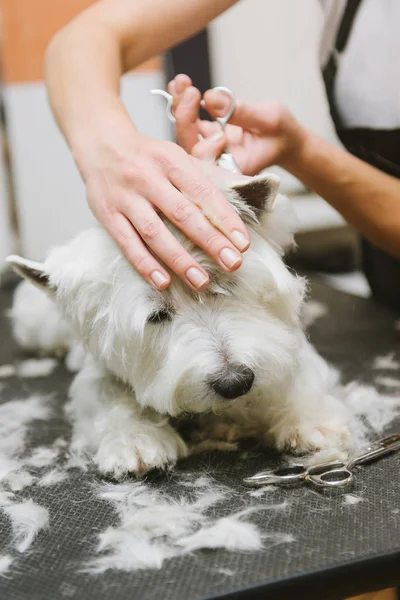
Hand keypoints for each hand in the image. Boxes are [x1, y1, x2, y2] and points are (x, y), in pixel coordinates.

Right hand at [76, 109, 249, 290]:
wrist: (100, 144)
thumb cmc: (147, 157)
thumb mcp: (177, 155)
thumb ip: (209, 173)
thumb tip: (249, 184)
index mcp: (171, 160)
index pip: (203, 192)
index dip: (225, 219)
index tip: (242, 243)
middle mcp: (147, 177)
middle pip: (182, 214)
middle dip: (210, 241)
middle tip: (232, 264)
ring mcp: (125, 197)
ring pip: (155, 232)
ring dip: (179, 260)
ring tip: (201, 281)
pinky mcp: (106, 214)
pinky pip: (127, 243)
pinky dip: (144, 264)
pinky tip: (162, 282)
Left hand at [168, 74, 307, 174]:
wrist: (286, 140)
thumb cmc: (282, 134)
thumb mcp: (269, 119)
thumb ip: (241, 111)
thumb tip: (210, 98)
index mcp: (232, 168)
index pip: (205, 159)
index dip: (200, 139)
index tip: (210, 121)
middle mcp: (217, 162)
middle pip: (190, 144)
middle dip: (184, 116)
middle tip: (187, 90)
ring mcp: (210, 149)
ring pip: (186, 132)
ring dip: (180, 105)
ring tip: (180, 82)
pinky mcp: (208, 136)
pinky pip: (190, 122)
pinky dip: (185, 103)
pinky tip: (181, 85)